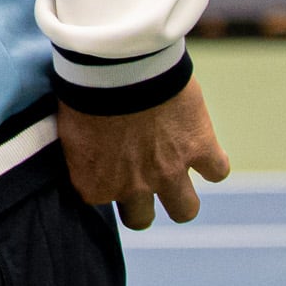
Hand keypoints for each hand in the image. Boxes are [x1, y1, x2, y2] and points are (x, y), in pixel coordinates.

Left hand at [61, 78, 230, 229]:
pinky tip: (202, 147)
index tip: (107, 167)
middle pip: (140, 219)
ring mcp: (169, 172)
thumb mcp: (68, 127)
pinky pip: (217, 171)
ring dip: (180, 196)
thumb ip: (80, 152)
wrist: (115, 66)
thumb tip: (86, 153)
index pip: (100, 199)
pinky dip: (213, 161)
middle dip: (141, 205)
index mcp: (94, 183)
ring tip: (176, 175)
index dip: (106, 183)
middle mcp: (131, 186)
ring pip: (184, 210)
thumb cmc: (82, 89)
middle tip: (141, 180)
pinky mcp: (199, 149)